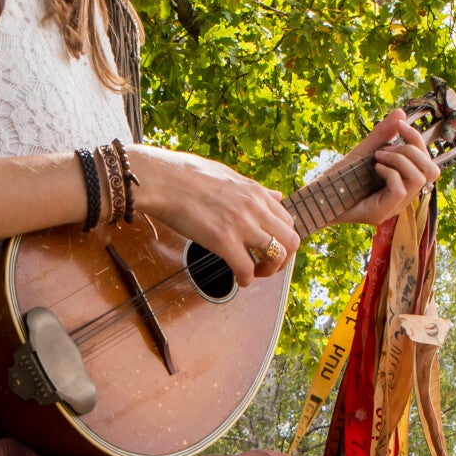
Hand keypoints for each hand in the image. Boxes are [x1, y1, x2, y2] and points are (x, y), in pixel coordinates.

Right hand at [129, 145, 300, 286]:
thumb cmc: (187, 175)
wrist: (163, 179)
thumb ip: (254, 189)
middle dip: (283, 259)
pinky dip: (246, 280)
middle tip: (265, 265)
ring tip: (253, 273)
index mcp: (256, 192)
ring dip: (268, 271)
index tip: (269, 247)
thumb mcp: (229, 175)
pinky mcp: (223, 241)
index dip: (282, 239)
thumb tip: (274, 195)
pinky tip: (238, 280)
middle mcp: (255, 208)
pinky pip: (246, 269)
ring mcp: (241, 224)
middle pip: (291, 241)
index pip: (288, 220)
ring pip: (277, 256)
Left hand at [337, 106, 440, 227]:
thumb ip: (382, 134)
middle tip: (386, 147)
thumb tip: (401, 113)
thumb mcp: (364, 151)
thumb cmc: (340, 178)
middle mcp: (404, 197)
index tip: (400, 125)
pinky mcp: (381, 213)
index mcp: (404, 183)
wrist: (317, 198)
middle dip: (412, 150)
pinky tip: (375, 168)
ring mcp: (394, 207)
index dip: (418, 140)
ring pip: (419, 179)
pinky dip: (389, 173)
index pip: (429, 163)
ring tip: (378, 157)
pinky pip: (400, 189)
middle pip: (432, 171)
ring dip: (399, 159)